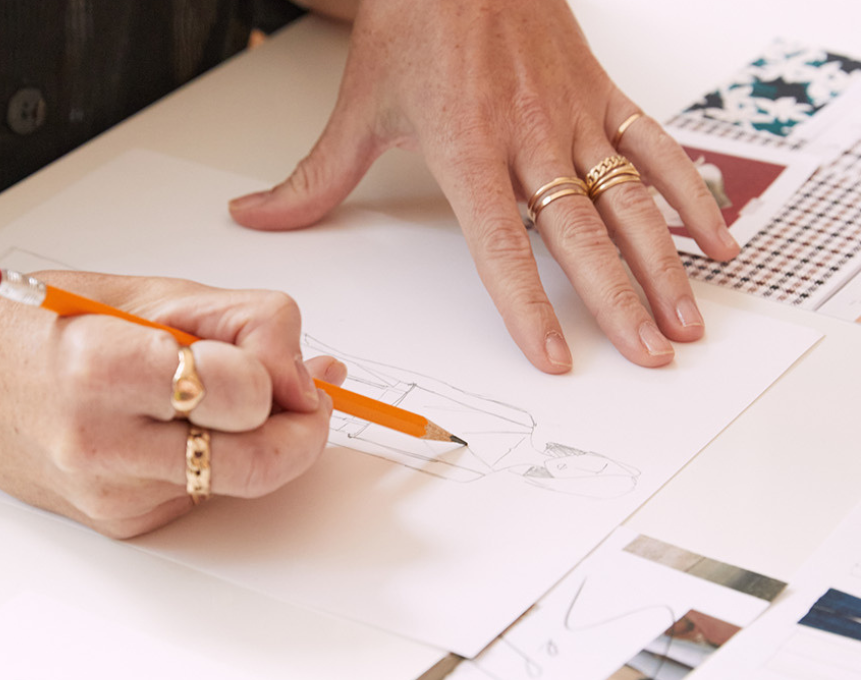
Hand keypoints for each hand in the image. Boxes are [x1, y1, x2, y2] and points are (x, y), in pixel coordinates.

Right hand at [0, 271, 344, 537]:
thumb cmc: (43, 327)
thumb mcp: (151, 295)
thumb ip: (247, 323)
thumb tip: (317, 373)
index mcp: (106, 368)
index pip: (245, 392)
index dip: (281, 375)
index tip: (280, 363)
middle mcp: (103, 445)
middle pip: (259, 464)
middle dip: (303, 433)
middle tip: (302, 403)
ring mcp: (112, 496)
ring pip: (238, 483)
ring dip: (256, 443)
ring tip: (226, 402)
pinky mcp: (121, 524)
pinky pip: (203, 497)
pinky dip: (212, 462)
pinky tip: (172, 429)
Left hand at [230, 0, 739, 371]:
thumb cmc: (414, 24)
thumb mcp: (358, 108)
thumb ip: (313, 180)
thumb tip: (252, 218)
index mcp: (468, 150)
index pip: (502, 247)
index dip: (529, 305)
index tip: (556, 356)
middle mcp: (529, 137)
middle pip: (581, 234)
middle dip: (618, 302)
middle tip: (648, 356)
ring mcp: (574, 115)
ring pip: (631, 199)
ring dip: (664, 263)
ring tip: (687, 319)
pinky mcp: (603, 93)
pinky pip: (657, 148)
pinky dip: (690, 193)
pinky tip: (716, 239)